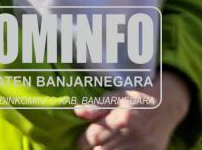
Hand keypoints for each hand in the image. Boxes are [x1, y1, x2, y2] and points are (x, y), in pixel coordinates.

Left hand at [74, 72, 190, 148]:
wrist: (165, 105)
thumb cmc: (134, 100)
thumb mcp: (114, 96)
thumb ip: (95, 107)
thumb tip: (77, 112)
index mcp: (120, 119)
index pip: (92, 137)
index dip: (83, 140)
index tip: (85, 138)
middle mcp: (132, 134)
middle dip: (92, 148)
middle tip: (92, 144)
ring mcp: (143, 146)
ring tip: (103, 146)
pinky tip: (116, 148)